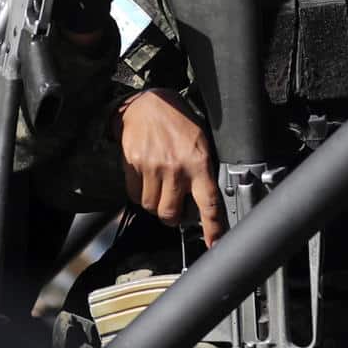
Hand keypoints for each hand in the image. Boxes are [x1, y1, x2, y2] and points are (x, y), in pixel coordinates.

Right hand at [116, 90, 222, 245]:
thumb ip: (203, 170)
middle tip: (175, 205)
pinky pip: (133, 194)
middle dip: (172, 216)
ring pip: (150, 206)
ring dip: (154, 203)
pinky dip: (138, 193)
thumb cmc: (178, 122)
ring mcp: (153, 166)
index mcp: (198, 162)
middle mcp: (176, 167)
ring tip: (160, 186)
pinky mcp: (134, 164)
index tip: (214, 244)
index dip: (213, 228)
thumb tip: (205, 202)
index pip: (209, 203)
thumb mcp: (201, 142)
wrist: (149, 102)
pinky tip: (145, 179)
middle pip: (171, 214)